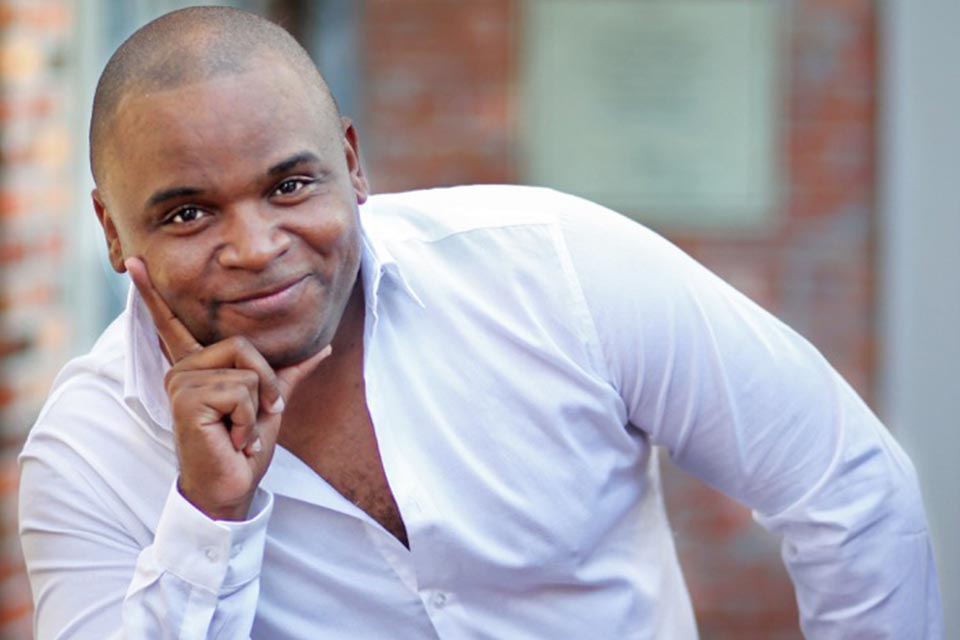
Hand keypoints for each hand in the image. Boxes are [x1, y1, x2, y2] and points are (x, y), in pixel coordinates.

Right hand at [125, 257, 330, 520]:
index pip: (173, 325)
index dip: (153, 294)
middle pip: (243, 345)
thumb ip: (288, 374)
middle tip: (253, 417)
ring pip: (246, 370)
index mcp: (197, 367)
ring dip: (258, 406)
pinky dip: (249, 418)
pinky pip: (241, 390)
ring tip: (239, 431)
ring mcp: (180, 383)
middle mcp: (183, 370)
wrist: (233, 485)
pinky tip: (232, 438)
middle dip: (266, 384)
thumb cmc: (244, 447)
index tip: (131, 262)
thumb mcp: (270, 404)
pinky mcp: (186, 399)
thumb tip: (323, 349)